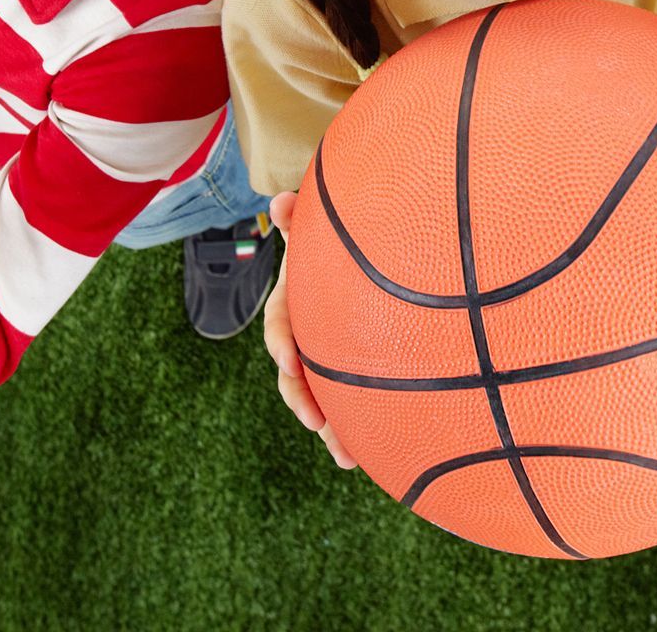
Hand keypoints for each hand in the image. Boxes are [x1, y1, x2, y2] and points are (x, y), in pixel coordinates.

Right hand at [263, 190, 355, 468]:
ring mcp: (331, 356)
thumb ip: (303, 218)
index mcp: (297, 302)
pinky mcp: (357, 370)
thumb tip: (280, 198)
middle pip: (298, 374)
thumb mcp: (322, 228)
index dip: (281, 345)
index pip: (281, 325)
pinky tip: (376, 456)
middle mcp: (309, 335)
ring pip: (325, 396)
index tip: (290, 363)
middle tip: (316, 423)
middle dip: (304, 401)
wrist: (368, 254)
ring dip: (333, 428)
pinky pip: (355, 401)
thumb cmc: (343, 238)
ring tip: (347, 458)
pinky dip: (363, 427)